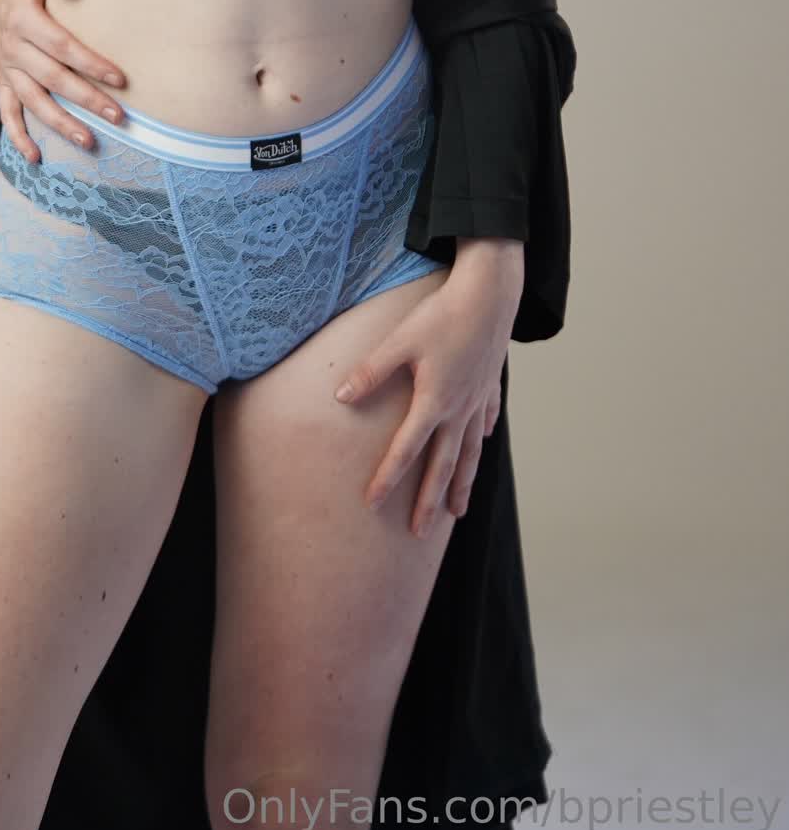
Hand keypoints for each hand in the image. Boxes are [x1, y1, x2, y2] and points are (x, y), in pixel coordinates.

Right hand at [0, 0, 126, 160]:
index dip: (90, 63)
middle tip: (118, 117)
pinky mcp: (3, 81)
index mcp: (23, 19)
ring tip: (89, 142)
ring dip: (61, 125)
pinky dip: (18, 136)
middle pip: (53, 79)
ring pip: (34, 102)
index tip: (120, 78)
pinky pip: (7, 113)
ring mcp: (6, 69)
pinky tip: (36, 158)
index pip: (62, 46)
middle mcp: (12, 48)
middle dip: (86, 100)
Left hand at [332, 249, 522, 536]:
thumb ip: (371, 372)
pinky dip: (482, 437)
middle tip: (420, 533)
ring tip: (459, 511)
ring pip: (470, 451)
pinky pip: (486, 419)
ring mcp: (478, 400)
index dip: (388, 477)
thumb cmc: (441, 315)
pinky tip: (481, 444)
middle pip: (443, 465)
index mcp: (434, 402)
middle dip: (430, 501)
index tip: (373, 503)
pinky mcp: (490, 385)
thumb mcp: (399, 341)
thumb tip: (340, 397)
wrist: (490, 296)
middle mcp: (459, 409)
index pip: (406, 449)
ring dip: (462, 483)